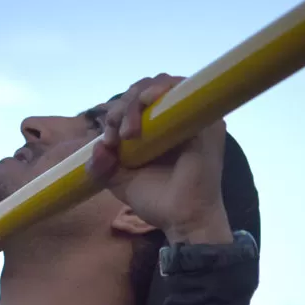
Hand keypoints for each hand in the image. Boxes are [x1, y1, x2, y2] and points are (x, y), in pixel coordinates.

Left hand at [86, 73, 232, 244]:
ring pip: (159, 85)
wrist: (182, 219)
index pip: (135, 102)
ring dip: (136, 102)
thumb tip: (98, 147)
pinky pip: (182, 90)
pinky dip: (160, 91)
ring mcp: (192, 116)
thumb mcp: (119, 179)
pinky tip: (146, 103)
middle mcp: (176, 118)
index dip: (117, 113)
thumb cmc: (157, 200)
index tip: (108, 140)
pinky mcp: (206, 119)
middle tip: (116, 136)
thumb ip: (102, 163)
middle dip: (122, 108)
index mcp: (157, 129)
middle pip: (144, 89)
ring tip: (128, 132)